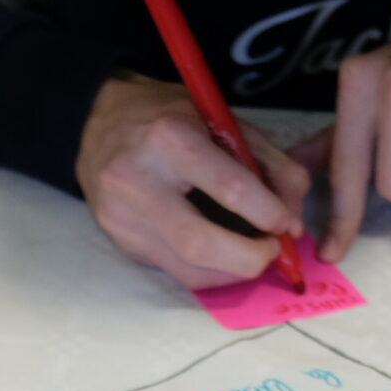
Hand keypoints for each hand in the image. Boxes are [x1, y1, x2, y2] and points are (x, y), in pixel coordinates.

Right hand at [76, 73, 310, 288]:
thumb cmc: (168, 117)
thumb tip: (294, 222)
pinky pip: (173, 271)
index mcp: (170, 138)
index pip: (229, 188)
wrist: (95, 123)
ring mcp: (123, 217)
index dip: (269, 214)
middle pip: (200, 243)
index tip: (287, 223)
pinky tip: (222, 257)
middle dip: (248, 259)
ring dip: (231, 273)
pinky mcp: (119, 242)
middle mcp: (138, 180)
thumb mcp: (222, 121)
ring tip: (251, 256)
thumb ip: (268, 164)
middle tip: (272, 252)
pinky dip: (208, 271)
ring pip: (186, 270)